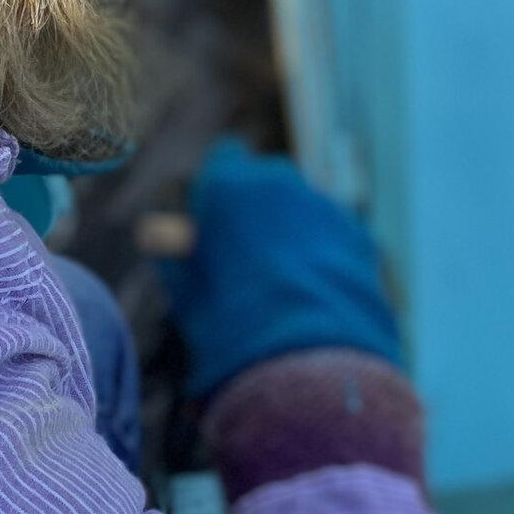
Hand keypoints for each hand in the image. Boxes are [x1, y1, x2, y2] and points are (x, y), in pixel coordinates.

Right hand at [155, 140, 402, 402]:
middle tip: (249, 253)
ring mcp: (324, 205)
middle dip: (260, 207)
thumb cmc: (230, 321)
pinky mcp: (358, 234)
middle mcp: (280, 182)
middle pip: (269, 181)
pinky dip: (326, 254)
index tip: (216, 216)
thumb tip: (155, 233)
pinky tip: (315, 294)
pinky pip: (335, 236)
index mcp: (231, 184)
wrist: (305, 355)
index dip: (221, 187)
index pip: (225, 158)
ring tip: (286, 283)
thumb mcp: (187, 288)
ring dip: (296, 231)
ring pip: (305, 208)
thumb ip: (174, 251)